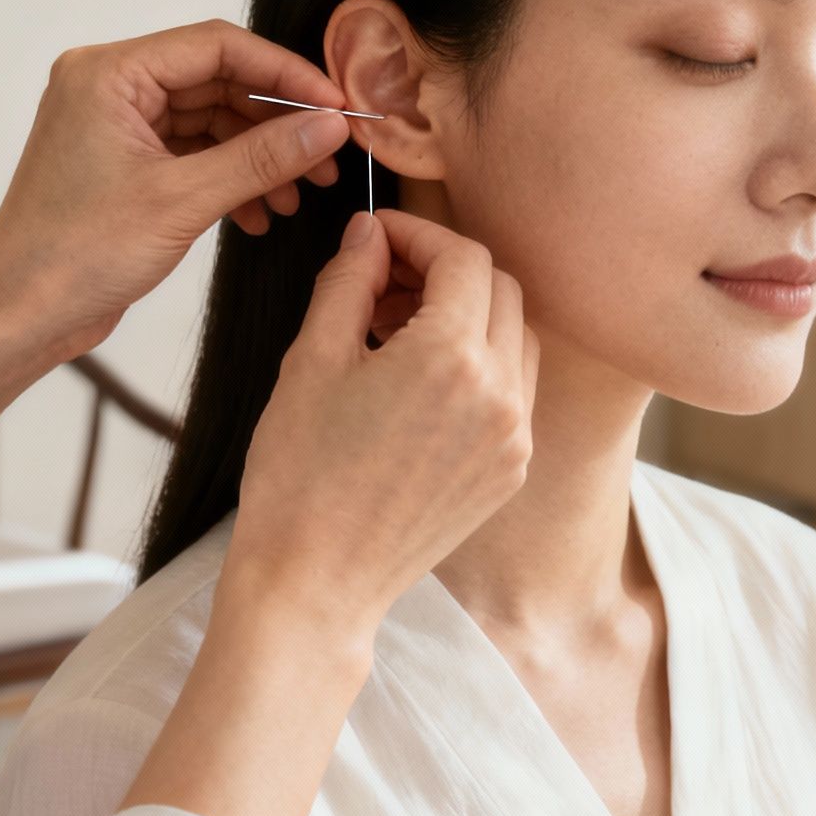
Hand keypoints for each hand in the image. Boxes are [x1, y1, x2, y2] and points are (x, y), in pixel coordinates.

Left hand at [0, 19, 353, 366]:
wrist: (20, 316)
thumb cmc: (75, 255)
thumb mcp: (182, 201)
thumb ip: (261, 157)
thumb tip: (329, 125)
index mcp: (109, 73)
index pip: (217, 46)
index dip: (284, 72)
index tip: (335, 104)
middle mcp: (110, 86)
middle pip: (218, 80)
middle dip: (277, 121)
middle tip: (328, 157)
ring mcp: (117, 125)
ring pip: (212, 120)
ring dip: (259, 156)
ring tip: (297, 196)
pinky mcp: (126, 163)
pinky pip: (194, 152)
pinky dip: (231, 178)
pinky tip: (259, 215)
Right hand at [220, 209, 541, 640]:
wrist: (314, 582)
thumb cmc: (299, 476)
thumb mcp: (311, 360)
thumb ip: (348, 282)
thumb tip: (368, 234)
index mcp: (451, 357)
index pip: (462, 256)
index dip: (417, 234)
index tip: (377, 239)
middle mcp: (500, 394)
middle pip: (501, 288)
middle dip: (446, 269)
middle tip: (384, 279)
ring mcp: (513, 437)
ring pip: (517, 336)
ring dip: (470, 315)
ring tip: (398, 328)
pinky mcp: (509, 472)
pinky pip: (514, 391)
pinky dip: (480, 365)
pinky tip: (420, 381)